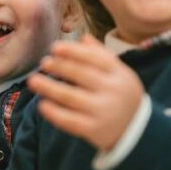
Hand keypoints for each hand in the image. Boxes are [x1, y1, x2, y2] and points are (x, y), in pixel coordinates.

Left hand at [28, 35, 144, 150]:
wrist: (137, 131)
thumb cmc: (122, 96)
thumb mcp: (120, 74)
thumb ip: (102, 56)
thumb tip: (83, 38)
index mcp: (119, 74)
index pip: (95, 58)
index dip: (73, 52)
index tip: (54, 48)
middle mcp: (113, 91)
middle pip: (81, 75)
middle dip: (60, 66)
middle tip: (43, 62)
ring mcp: (103, 111)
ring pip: (70, 97)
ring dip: (49, 87)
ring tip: (33, 80)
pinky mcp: (93, 130)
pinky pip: (69, 120)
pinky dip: (54, 112)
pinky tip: (42, 105)